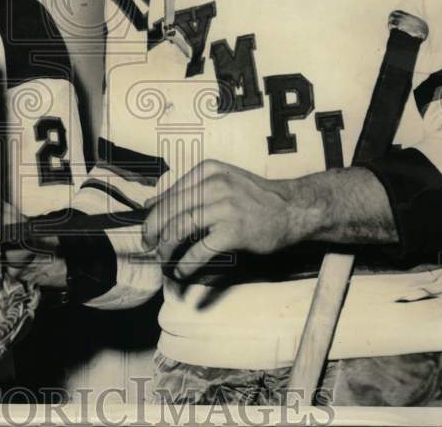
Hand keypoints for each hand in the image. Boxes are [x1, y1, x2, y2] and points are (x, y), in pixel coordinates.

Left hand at [142, 160, 312, 280]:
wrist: (293, 208)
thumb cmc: (255, 198)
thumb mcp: (220, 183)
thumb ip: (187, 192)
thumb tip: (150, 204)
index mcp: (207, 171)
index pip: (170, 194)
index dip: (153, 215)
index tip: (148, 231)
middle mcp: (214, 185)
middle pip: (171, 210)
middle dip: (154, 232)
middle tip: (150, 247)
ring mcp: (225, 207)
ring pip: (181, 228)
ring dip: (167, 248)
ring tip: (165, 260)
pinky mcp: (234, 230)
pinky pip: (200, 249)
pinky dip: (187, 263)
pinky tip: (182, 271)